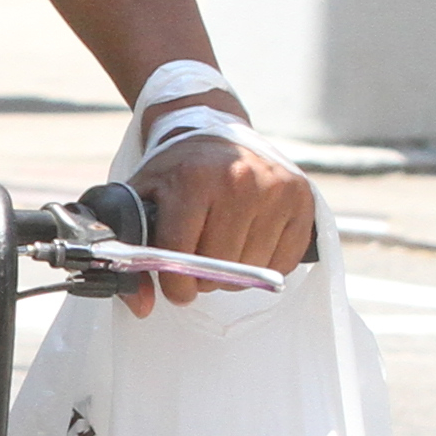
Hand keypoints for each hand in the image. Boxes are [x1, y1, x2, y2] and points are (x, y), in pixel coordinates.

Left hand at [131, 110, 314, 310]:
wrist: (212, 129)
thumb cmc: (176, 171)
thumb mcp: (141, 198)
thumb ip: (133, 252)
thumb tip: (143, 307)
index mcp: (193, 179)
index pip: (182, 256)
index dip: (175, 285)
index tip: (175, 286)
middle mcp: (239, 180)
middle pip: (220, 268)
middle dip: (204, 280)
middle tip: (198, 265)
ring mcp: (275, 188)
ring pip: (252, 270)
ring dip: (234, 275)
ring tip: (223, 251)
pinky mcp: (301, 198)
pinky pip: (283, 263)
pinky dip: (264, 266)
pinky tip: (248, 244)